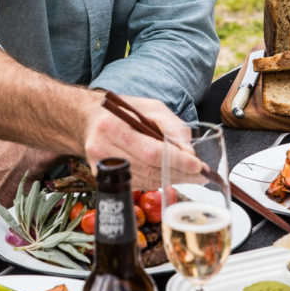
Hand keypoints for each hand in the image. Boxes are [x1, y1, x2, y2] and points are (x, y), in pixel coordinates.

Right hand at [81, 93, 202, 189]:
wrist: (89, 120)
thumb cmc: (123, 111)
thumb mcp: (151, 108)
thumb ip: (172, 127)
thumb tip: (190, 153)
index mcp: (113, 126)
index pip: (151, 151)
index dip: (176, 160)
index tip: (197, 166)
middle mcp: (103, 148)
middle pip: (149, 169)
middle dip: (179, 173)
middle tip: (200, 175)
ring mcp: (100, 166)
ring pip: (145, 180)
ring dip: (171, 180)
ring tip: (190, 176)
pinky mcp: (102, 177)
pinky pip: (137, 182)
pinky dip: (156, 181)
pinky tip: (169, 175)